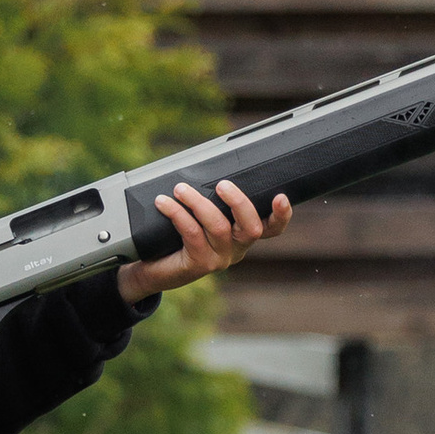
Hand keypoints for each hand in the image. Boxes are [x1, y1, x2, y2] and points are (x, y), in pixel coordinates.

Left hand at [116, 179, 292, 301]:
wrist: (152, 269)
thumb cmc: (177, 236)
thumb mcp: (198, 215)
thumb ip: (209, 198)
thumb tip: (204, 164)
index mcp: (242, 235)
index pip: (271, 228)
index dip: (282, 215)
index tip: (281, 197)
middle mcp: (236, 249)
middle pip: (252, 228)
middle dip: (239, 202)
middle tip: (221, 184)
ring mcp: (220, 259)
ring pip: (219, 227)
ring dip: (198, 202)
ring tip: (180, 189)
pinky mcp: (199, 264)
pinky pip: (192, 233)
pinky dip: (178, 213)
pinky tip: (163, 203)